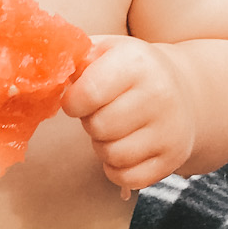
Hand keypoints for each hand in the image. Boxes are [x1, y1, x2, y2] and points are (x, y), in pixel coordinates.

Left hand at [61, 36, 194, 190]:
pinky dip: (118, 169)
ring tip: (116, 129)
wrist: (186, 90)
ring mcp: (171, 128)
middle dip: (91, 123)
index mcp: (136, 62)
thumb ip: (71, 57)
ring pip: (113, 155)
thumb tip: (41, 73)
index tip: (79, 99)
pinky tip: (126, 148)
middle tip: (102, 113)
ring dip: (104, 146)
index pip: (87, 94)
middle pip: (99, 128)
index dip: (73, 102)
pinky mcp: (174, 157)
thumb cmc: (131, 71)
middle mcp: (159, 94)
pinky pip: (128, 178)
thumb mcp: (105, 50)